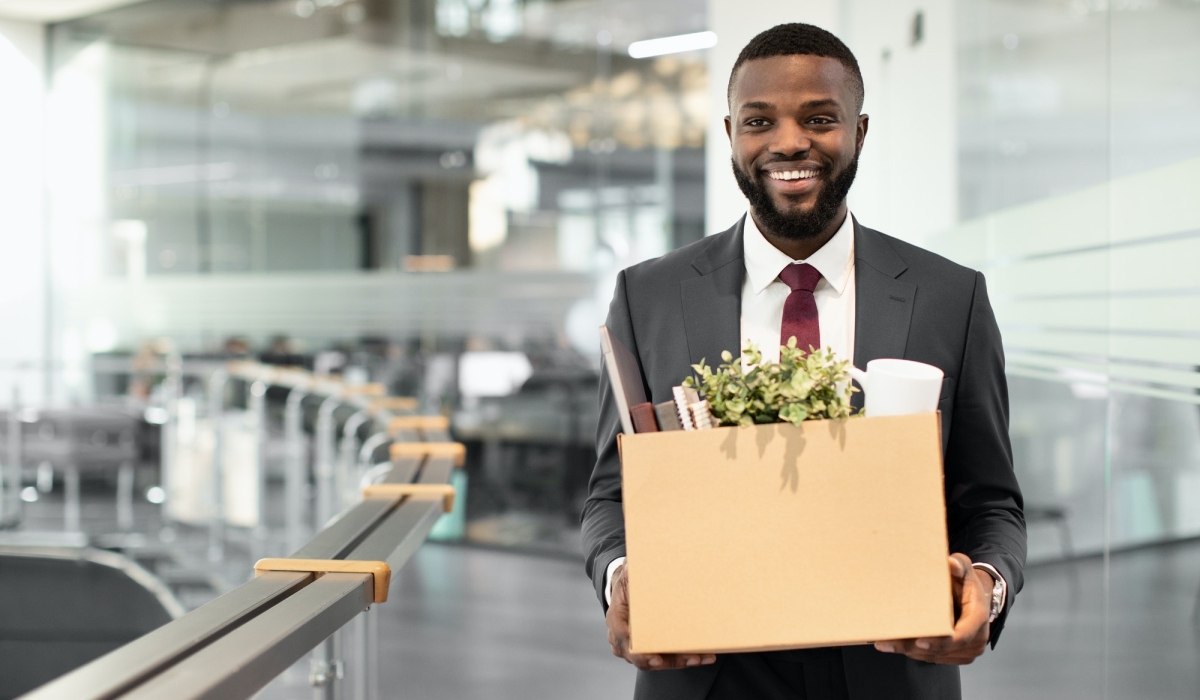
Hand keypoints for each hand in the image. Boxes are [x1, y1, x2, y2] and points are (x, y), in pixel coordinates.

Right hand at [606, 562, 716, 670]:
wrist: (624, 589)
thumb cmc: (628, 581)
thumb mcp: (629, 572)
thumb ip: (632, 569)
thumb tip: (637, 563)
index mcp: (616, 618)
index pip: (625, 640)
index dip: (640, 652)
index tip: (656, 658)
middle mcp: (622, 638)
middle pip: (645, 657)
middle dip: (670, 661)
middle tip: (692, 659)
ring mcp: (634, 647)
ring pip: (657, 661)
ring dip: (681, 661)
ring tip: (704, 656)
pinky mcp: (648, 649)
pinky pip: (664, 659)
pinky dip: (682, 658)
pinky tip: (702, 655)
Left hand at [873, 553, 991, 664]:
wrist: (974, 596)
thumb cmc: (965, 582)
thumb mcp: (964, 568)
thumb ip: (959, 564)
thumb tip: (951, 564)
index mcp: (978, 617)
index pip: (962, 635)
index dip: (941, 641)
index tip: (920, 641)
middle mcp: (976, 638)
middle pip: (943, 650)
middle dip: (914, 647)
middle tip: (889, 643)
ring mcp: (967, 650)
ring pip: (935, 656)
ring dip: (911, 651)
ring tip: (886, 643)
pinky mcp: (956, 655)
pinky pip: (934, 658)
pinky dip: (915, 653)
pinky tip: (896, 645)